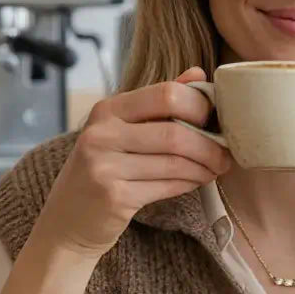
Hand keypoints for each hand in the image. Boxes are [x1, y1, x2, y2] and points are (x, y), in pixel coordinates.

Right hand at [34, 67, 231, 258]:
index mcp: (108, 110)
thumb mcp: (123, 130)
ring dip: (204, 167)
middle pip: (175, 132)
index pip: (166, 94)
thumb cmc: (104, 170)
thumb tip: (198, 73)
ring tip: (215, 169)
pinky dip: (189, 183)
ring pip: (175, 162)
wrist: (68, 220)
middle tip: (225, 154)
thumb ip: (159, 102)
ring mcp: (105, 166)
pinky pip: (168, 185)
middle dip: (209, 145)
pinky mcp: (115, 197)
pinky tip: (196, 181)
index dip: (200, 106)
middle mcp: (102, 134)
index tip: (215, 120)